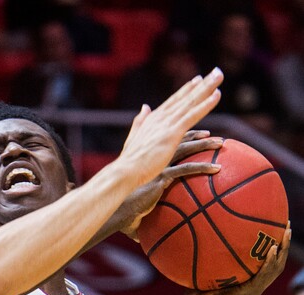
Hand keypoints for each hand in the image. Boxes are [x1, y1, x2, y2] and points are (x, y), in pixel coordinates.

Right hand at [118, 130, 223, 240]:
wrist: (115, 212)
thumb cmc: (121, 217)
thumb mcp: (131, 216)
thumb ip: (140, 221)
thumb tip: (141, 241)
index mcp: (144, 164)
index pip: (164, 145)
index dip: (179, 138)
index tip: (196, 136)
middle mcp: (151, 161)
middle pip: (176, 141)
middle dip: (195, 136)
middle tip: (212, 136)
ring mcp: (156, 166)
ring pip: (184, 149)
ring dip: (204, 144)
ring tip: (221, 144)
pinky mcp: (160, 175)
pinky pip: (186, 169)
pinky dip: (203, 168)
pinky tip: (218, 170)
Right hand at [119, 68, 222, 188]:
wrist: (123, 173)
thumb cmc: (128, 163)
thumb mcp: (133, 138)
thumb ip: (140, 122)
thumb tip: (145, 107)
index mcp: (152, 121)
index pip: (172, 102)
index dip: (186, 90)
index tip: (198, 80)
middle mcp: (160, 119)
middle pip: (185, 99)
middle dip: (202, 84)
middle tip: (217, 71)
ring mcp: (166, 126)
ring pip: (190, 104)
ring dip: (206, 89)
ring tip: (220, 77)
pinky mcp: (171, 136)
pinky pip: (192, 117)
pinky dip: (204, 106)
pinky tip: (216, 97)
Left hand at [184, 223, 290, 294]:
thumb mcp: (205, 275)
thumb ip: (206, 261)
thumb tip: (195, 241)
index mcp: (249, 282)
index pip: (268, 263)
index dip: (275, 247)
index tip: (277, 229)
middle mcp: (256, 285)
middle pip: (278, 262)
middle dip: (284, 244)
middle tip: (287, 225)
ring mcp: (255, 289)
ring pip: (276, 267)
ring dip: (283, 249)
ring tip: (286, 232)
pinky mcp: (250, 292)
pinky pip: (264, 275)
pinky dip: (270, 261)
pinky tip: (272, 248)